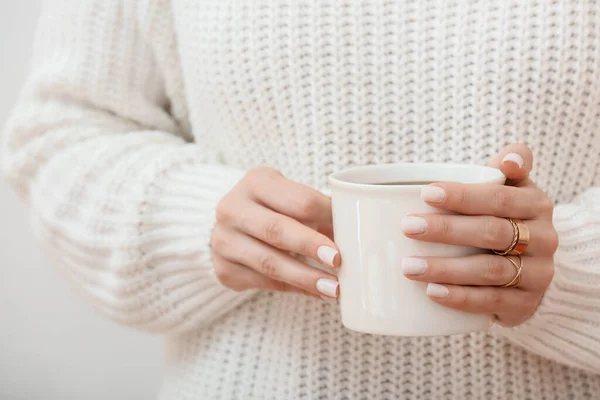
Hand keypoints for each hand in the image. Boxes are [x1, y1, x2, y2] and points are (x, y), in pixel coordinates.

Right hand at [211, 167, 339, 298]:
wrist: (234, 223)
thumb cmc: (276, 207)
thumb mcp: (293, 197)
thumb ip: (321, 211)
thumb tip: (360, 234)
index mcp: (256, 182)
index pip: (297, 200)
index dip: (326, 217)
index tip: (349, 234)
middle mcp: (231, 208)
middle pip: (276, 229)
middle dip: (310, 246)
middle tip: (338, 262)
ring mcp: (222, 240)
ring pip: (268, 262)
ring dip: (305, 278)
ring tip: (333, 288)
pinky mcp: (223, 269)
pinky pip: (264, 283)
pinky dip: (294, 289)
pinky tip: (316, 292)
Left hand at [401, 144, 557, 326]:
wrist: (533, 266)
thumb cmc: (506, 217)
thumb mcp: (512, 188)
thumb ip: (510, 163)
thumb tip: (509, 159)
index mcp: (536, 205)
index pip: (499, 198)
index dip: (463, 196)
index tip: (425, 194)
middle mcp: (543, 239)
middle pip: (492, 233)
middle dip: (447, 229)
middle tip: (408, 227)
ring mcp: (537, 274)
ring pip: (491, 270)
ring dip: (446, 269)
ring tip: (410, 266)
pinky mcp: (526, 304)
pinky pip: (492, 302)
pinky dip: (460, 297)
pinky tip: (432, 292)